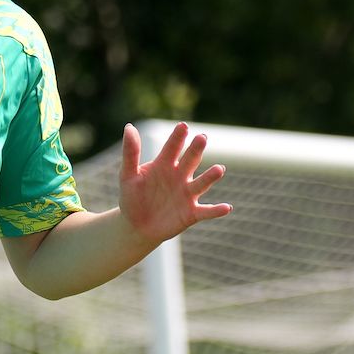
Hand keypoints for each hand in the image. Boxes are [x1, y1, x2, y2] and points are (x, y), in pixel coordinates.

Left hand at [118, 122, 230, 245]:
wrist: (136, 227)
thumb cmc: (131, 198)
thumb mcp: (127, 175)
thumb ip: (130, 152)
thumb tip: (129, 126)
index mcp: (165, 163)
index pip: (173, 147)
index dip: (177, 137)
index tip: (183, 126)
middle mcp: (180, 175)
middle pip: (191, 160)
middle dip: (196, 150)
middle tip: (202, 138)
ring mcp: (187, 194)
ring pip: (202, 183)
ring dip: (211, 177)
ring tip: (219, 169)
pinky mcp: (192, 213)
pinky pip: (206, 211)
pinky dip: (216, 210)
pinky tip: (226, 208)